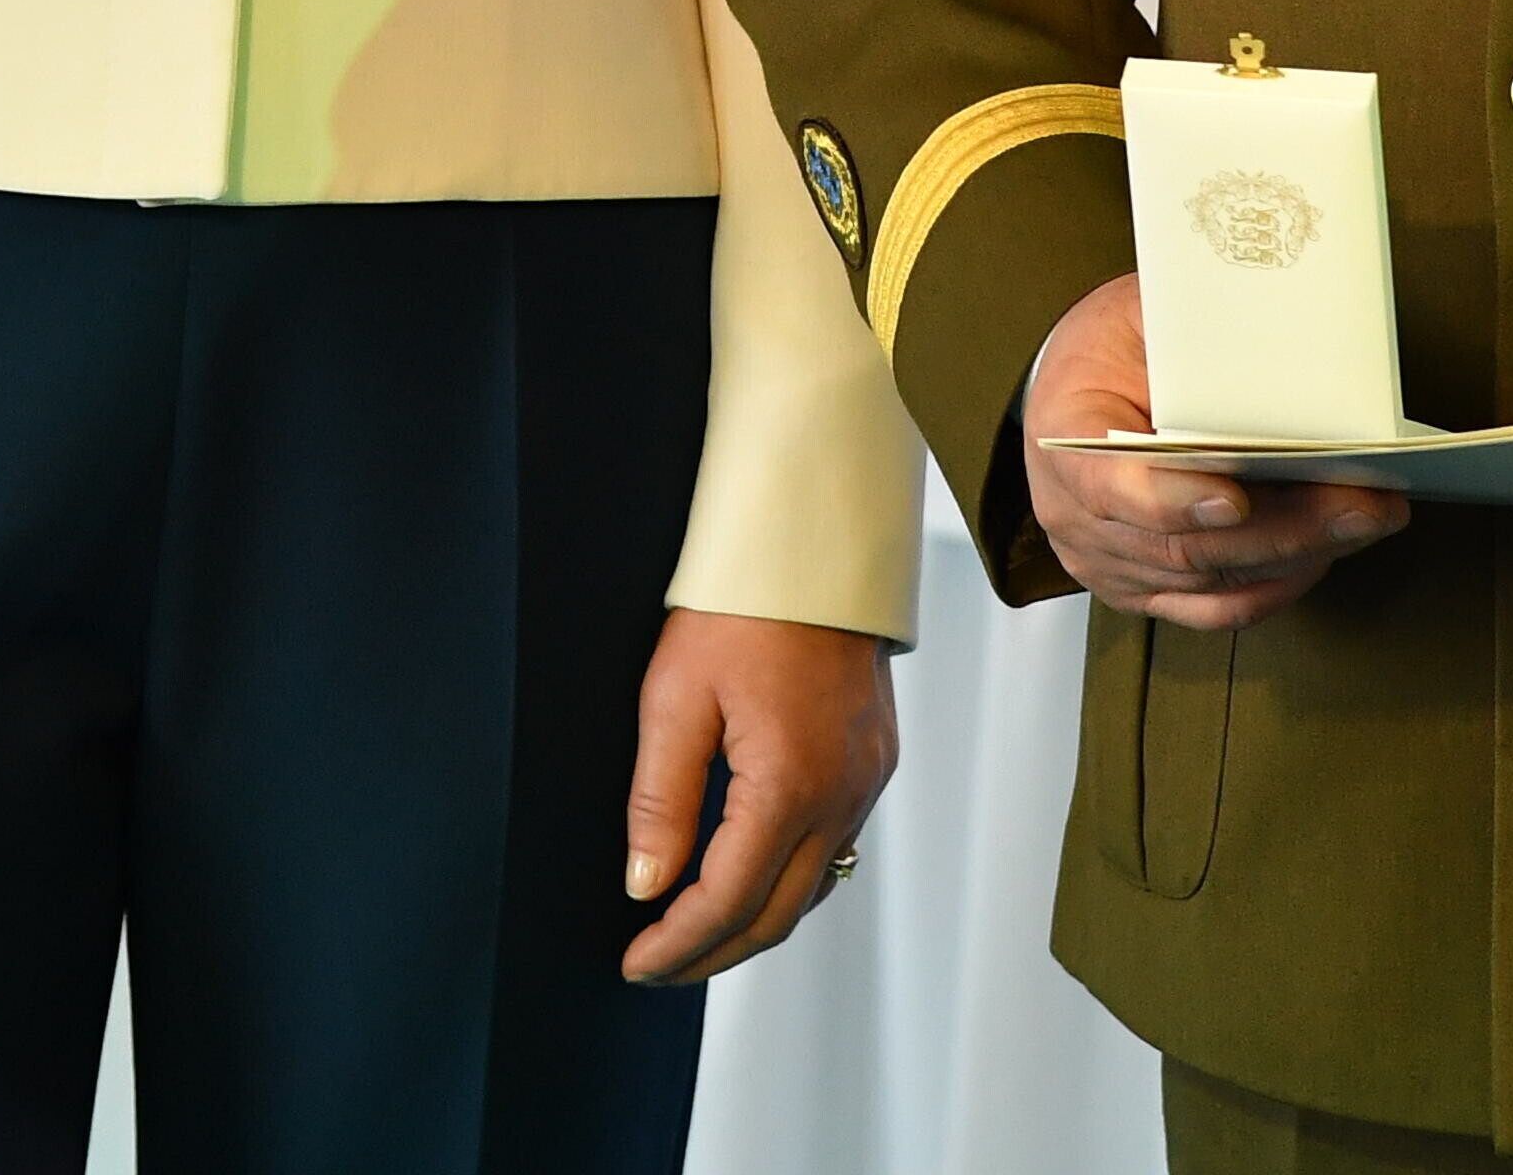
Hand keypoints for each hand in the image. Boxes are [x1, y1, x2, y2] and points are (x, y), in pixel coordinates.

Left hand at [616, 610, 898, 984]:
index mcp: (789, 785)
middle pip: (776, 915)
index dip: (678, 943)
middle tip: (657, 966)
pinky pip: (834, 848)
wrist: (813, 545)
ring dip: (751, 923)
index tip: (636, 963)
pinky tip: (749, 877)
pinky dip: (787, 881)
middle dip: (712, 953)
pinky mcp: (876, 761)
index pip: (728, 901)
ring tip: (693, 934)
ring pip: (811, 889)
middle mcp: (841, 794)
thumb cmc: (741, 606)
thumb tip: (645, 884)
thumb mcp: (674, 697)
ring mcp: (867, 780)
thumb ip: (660, 801)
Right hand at [1017, 272, 1407, 630]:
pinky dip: (1277, 585)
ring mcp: (1111, 564)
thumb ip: (1189, 341)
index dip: (1174, 501)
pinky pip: (1217, 608)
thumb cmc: (1107, 349)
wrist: (1071, 389)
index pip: (1110, 486)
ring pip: (1213, 581)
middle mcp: (1077, 519)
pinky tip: (1325, 553)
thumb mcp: (1136, 315)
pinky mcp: (1145, 589)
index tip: (1236, 497)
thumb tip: (1279, 355)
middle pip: (1184, 546)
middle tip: (1359, 503)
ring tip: (1367, 518)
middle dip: (1284, 527)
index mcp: (1063, 440)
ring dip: (1298, 554)